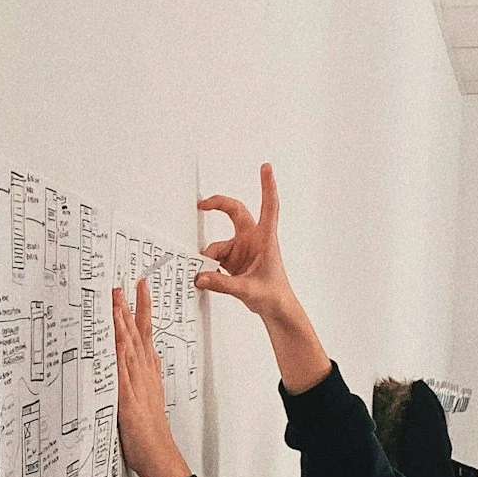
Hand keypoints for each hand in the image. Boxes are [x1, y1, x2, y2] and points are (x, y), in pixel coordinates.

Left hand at [113, 279, 187, 476]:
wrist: (159, 455)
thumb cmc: (151, 431)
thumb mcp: (151, 396)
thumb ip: (151, 375)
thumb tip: (154, 356)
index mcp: (148, 373)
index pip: (146, 333)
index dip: (143, 309)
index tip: (139, 287)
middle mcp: (144, 374)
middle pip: (139, 334)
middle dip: (131, 307)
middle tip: (124, 283)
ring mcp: (137, 386)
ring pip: (130, 348)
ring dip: (124, 324)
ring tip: (118, 300)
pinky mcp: (128, 401)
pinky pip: (122, 374)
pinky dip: (120, 355)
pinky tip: (116, 339)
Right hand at [196, 163, 331, 393]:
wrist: (276, 309)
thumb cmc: (273, 296)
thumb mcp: (247, 291)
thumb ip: (222, 284)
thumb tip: (201, 277)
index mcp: (265, 239)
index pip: (269, 206)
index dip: (267, 186)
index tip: (266, 167)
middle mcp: (253, 239)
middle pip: (234, 212)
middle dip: (217, 205)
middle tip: (201, 205)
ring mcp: (243, 249)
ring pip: (218, 244)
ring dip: (210, 259)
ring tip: (209, 276)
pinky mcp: (234, 260)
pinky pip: (215, 258)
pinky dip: (210, 268)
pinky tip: (212, 278)